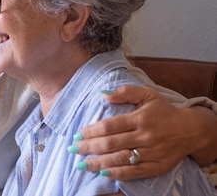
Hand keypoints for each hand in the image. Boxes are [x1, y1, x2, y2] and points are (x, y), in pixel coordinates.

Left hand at [71, 85, 203, 179]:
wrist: (192, 130)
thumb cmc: (165, 111)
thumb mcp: (148, 94)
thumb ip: (125, 92)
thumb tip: (104, 94)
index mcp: (140, 118)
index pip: (110, 126)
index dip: (92, 131)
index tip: (77, 134)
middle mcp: (145, 136)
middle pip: (112, 143)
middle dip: (89, 147)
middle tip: (73, 150)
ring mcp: (152, 152)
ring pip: (121, 159)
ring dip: (99, 163)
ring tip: (82, 165)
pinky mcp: (158, 166)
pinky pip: (136, 172)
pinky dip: (119, 173)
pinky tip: (104, 174)